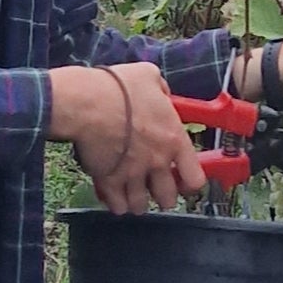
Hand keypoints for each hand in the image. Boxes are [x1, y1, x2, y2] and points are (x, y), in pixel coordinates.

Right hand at [47, 61, 205, 213]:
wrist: (87, 103)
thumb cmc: (118, 88)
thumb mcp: (149, 76)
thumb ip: (161, 90)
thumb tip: (162, 94)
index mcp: (173, 139)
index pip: (195, 178)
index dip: (190, 183)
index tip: (182, 180)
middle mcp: (157, 162)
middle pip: (168, 199)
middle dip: (162, 196)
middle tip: (154, 187)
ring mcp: (133, 175)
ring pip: (142, 206)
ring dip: (138, 202)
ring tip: (132, 194)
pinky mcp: (109, 182)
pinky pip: (117, 206)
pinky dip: (116, 204)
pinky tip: (113, 195)